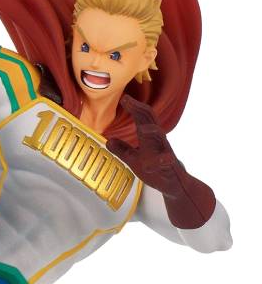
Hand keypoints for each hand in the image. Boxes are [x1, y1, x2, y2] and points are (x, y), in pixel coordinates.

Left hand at [107, 95, 214, 227]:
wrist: (175, 185)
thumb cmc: (156, 170)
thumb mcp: (134, 160)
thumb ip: (123, 150)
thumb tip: (109, 141)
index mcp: (150, 138)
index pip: (143, 118)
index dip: (134, 107)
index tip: (124, 98)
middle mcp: (158, 141)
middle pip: (151, 121)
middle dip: (140, 110)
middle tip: (127, 100)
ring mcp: (166, 153)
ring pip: (161, 138)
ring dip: (152, 132)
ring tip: (142, 129)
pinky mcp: (171, 167)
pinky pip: (169, 161)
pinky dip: (165, 160)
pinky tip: (164, 159)